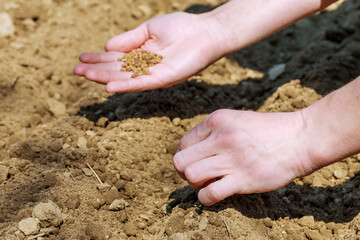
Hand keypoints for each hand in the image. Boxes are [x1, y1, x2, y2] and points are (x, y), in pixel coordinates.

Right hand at [74, 12, 222, 91]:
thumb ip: (128, 39)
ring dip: (106, 78)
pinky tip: (110, 87)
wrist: (205, 32)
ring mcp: (154, 74)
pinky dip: (126, 85)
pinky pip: (142, 84)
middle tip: (76, 71)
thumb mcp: (148, 29)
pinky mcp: (164, 79)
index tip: (80, 59)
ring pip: (126, 78)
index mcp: (140, 55)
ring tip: (86, 76)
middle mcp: (145, 67)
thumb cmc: (180, 27)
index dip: (98, 59)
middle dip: (97, 70)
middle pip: (117, 70)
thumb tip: (106, 46)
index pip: (115, 59)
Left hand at [173, 109, 312, 205]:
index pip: (183, 143)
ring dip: (196, 184)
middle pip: (180, 161)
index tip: (199, 161)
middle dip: (185, 172)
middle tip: (200, 175)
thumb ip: (214, 132)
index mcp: (217, 120)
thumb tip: (195, 151)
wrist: (301, 138)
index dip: (187, 156)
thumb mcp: (236, 120)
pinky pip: (209, 194)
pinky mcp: (243, 179)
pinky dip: (206, 198)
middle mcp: (221, 137)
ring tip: (209, 183)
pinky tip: (216, 193)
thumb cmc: (269, 131)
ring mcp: (231, 158)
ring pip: (190, 176)